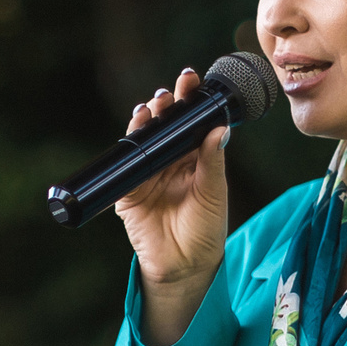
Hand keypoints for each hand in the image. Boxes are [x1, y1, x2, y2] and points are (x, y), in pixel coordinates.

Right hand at [112, 70, 230, 345]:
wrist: (184, 265)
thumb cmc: (205, 229)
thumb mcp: (214, 193)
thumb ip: (213, 161)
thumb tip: (220, 128)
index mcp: (194, 158)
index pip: (191, 122)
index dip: (191, 100)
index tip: (192, 80)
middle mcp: (170, 161)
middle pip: (166, 124)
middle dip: (167, 104)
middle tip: (171, 92)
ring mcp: (148, 173)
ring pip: (145, 138)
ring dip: (147, 119)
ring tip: (153, 106)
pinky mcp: (129, 189)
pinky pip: (127, 162)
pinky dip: (130, 143)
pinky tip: (137, 128)